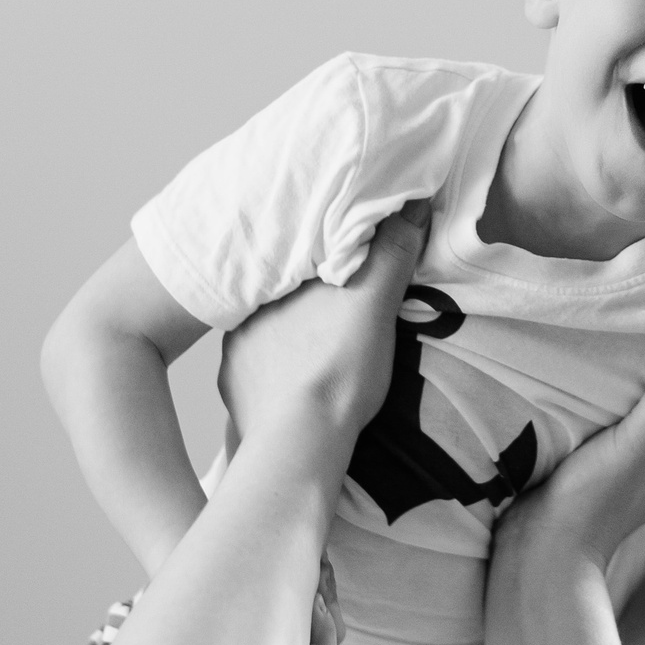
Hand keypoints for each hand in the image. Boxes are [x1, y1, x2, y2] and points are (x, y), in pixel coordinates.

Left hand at [216, 197, 429, 446]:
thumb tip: (410, 203)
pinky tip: (293, 372)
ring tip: (315, 339)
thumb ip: (391, 253)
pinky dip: (273, 362)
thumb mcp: (374, 304)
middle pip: (284, 285)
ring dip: (288, 326)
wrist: (298, 441)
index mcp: (281, 278)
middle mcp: (249, 304)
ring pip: (267, 322)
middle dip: (306, 289)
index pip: (304, 248)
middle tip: (334, 302)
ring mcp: (235, 345)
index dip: (327, 248)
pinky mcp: (233, 381)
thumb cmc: (338, 369)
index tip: (348, 257)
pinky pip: (254, 360)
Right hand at [495, 335, 644, 567]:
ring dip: (607, 399)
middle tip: (624, 343)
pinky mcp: (580, 474)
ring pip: (618, 421)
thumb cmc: (596, 499)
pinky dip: (584, 414)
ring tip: (596, 361)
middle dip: (638, 385)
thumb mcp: (642, 442)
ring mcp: (614, 474)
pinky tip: (572, 394)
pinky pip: (589, 432)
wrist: (539, 547)